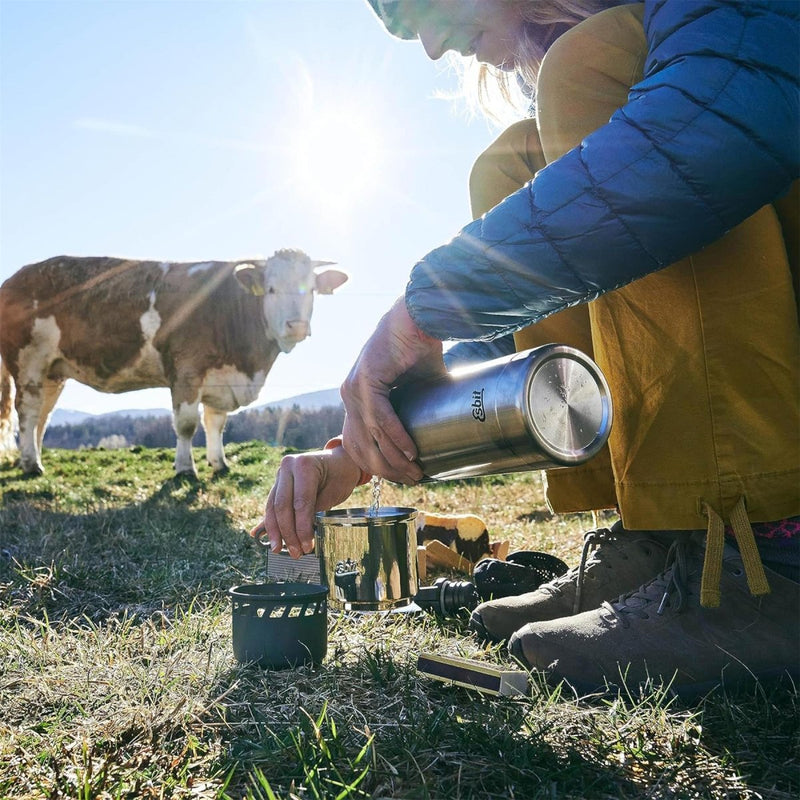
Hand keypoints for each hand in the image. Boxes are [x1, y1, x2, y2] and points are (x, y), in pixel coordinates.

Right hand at [249, 445, 361, 557]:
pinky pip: (271, 505)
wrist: (339, 461)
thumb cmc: (340, 476)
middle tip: (295, 552)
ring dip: (276, 531)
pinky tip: (269, 538)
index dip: (302, 527)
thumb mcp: (333, 493)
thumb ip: (315, 511)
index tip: (307, 546)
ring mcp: (280, 473)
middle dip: (287, 532)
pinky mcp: (277, 483)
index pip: (300, 502)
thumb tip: (301, 537)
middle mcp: (287, 466)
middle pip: (282, 505)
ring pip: (272, 507)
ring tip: (279, 549)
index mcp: (304, 464)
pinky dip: (271, 523)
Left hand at [340, 296, 445, 482]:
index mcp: (357, 397)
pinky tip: (410, 451)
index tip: (399, 477)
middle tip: (411, 479)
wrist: (419, 317)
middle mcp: (350, 394)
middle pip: (360, 445)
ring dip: (393, 458)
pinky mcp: (366, 380)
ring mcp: (354, 388)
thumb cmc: (419, 348)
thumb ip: (415, 410)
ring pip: (370, 435)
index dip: (375, 464)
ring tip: (414, 471)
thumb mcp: (415, 388)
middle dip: (385, 468)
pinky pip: (380, 418)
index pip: (357, 441)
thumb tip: (435, 432)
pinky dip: (396, 437)